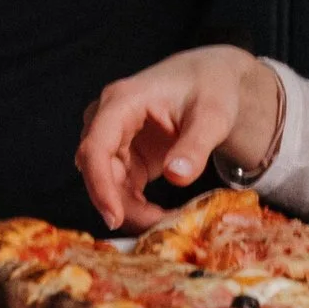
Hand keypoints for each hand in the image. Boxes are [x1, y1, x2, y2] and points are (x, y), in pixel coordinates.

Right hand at [76, 46, 282, 231]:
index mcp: (122, 101)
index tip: (114, 219)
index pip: (96, 147)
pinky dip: (138, 208)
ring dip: (131, 210)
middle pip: (97, 171)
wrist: (212, 80)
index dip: (99, 185)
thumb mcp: (212, 115)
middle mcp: (108, 119)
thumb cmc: (211, 88)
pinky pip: (120, 189)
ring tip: (169, 222)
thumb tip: (177, 177)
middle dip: (122, 205)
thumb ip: (196, 145)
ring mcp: (114, 139)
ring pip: (107, 185)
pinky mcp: (124, 156)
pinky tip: (162, 216)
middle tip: (160, 227)